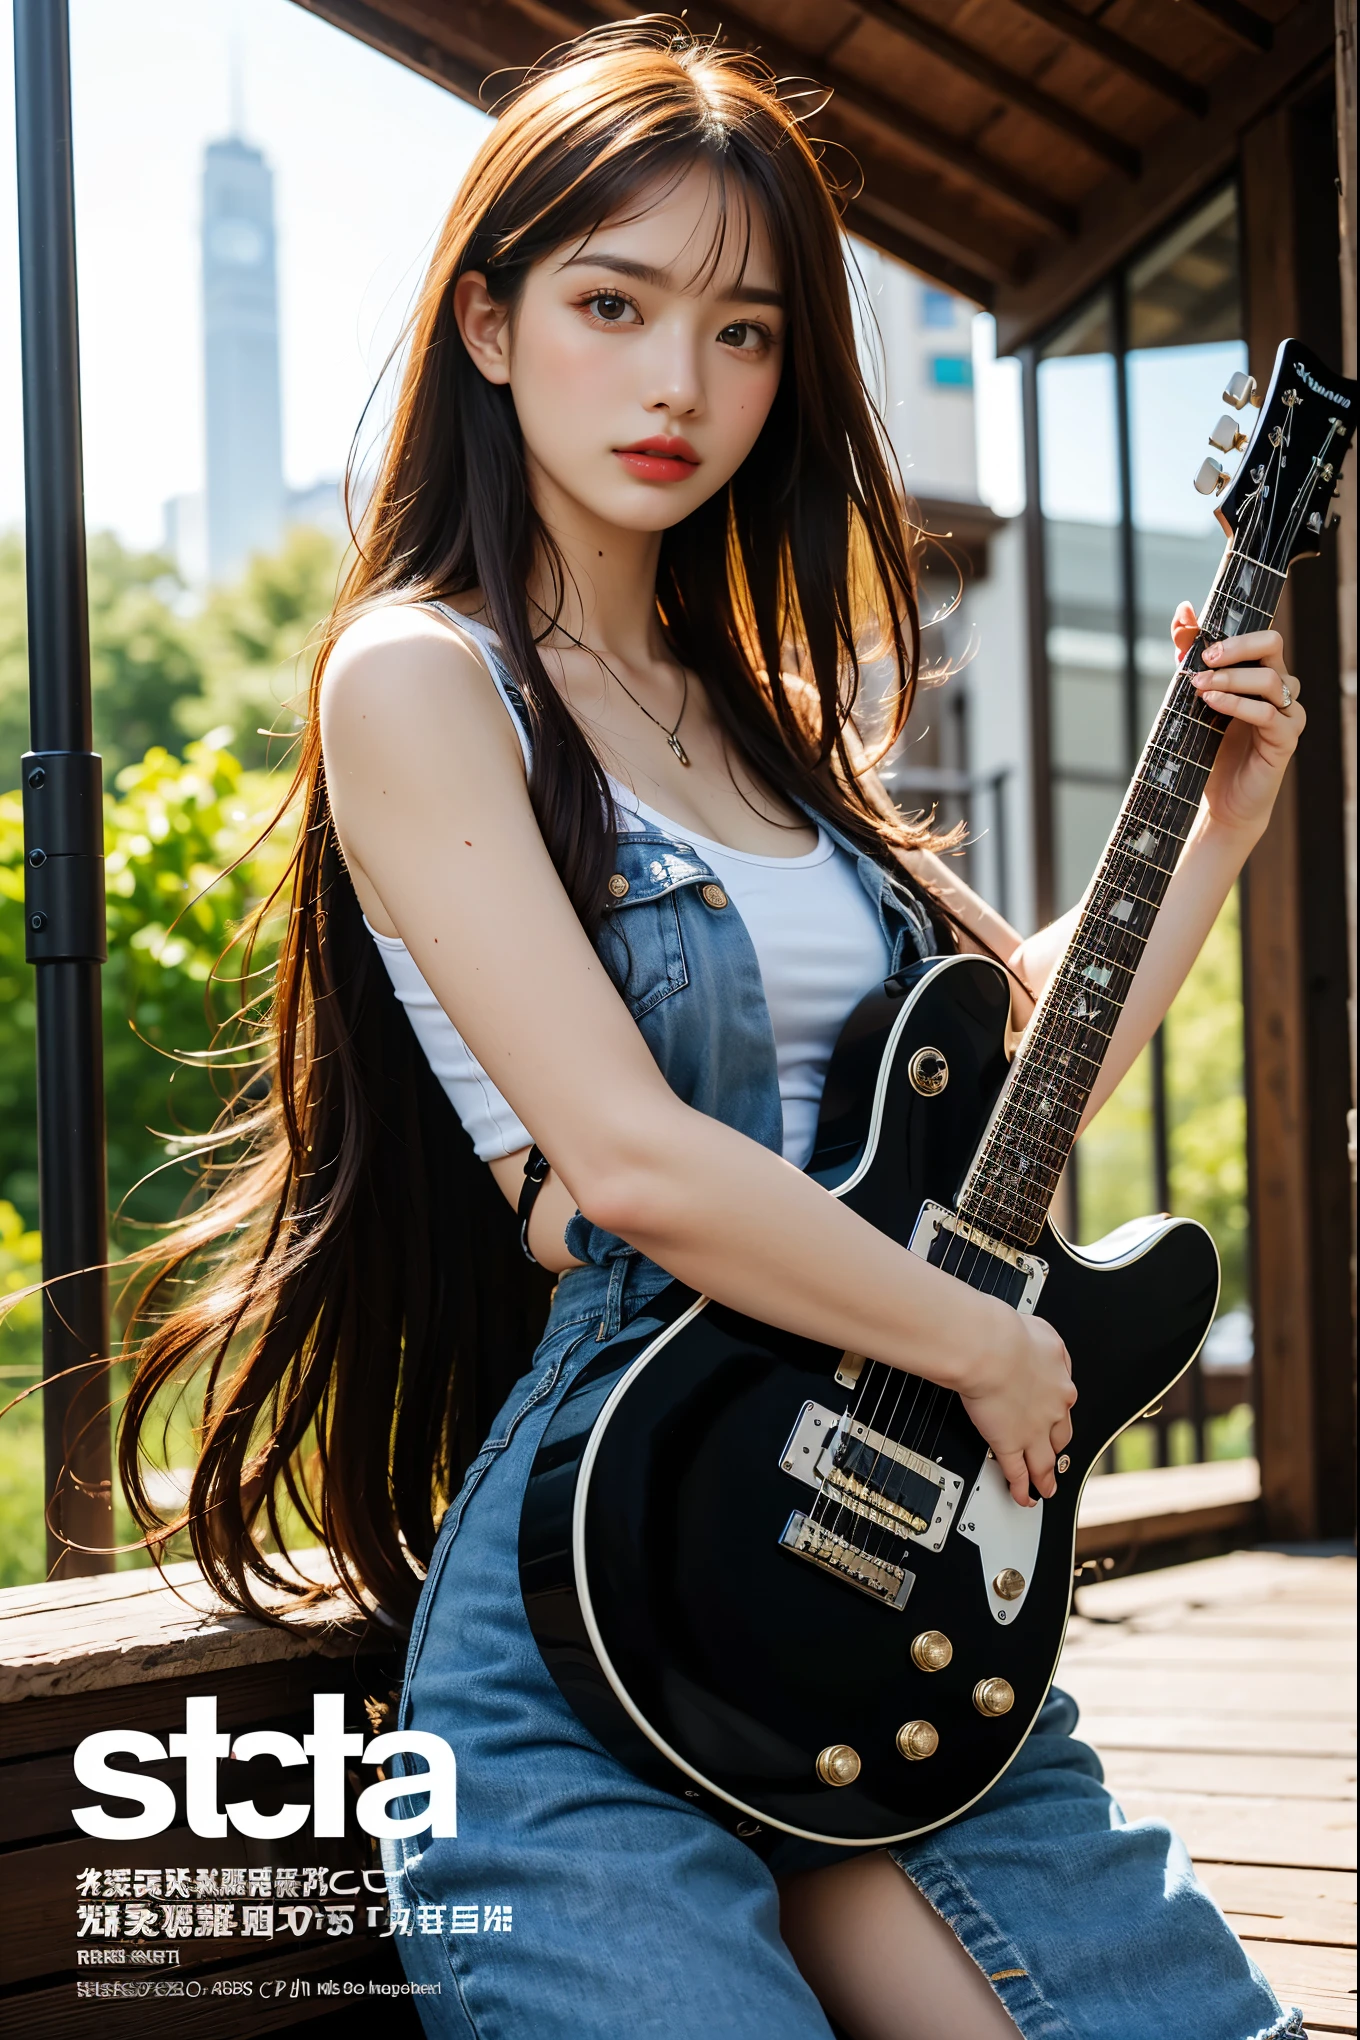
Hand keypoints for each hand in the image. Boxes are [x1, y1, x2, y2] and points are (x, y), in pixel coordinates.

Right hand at [955, 1311, 1075, 1506]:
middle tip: (1055, 1456)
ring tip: (1047, 1489)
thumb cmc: (1008, 1334)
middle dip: (1058, 1448)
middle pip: (1060, 1436)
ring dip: (1046, 1477)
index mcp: (1060, 1381)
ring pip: (1044, 1461)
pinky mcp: (1009, 1444)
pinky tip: (1023, 1497)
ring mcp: (1032, 1430)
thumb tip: (1049, 1351)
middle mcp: (1052, 1410)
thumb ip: (1050, 1348)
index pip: (1064, 1403)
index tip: (1055, 1418)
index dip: (1059, 1414)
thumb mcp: (1042, 1331)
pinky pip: (1018, 1473)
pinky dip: (1021, 1488)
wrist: (989, 1348)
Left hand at [1172, 603, 1303, 839]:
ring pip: (1270, 679)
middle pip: (1273, 645)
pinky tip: (1213, 703)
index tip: (1199, 640)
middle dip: (1236, 647)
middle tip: (1204, 660)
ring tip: (1200, 688)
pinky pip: (1268, 713)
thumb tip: (1182, 611)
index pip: (1259, 636)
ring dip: (1231, 678)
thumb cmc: (1210, 747)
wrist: (1221, 800)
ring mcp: (1287, 712)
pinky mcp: (1285, 738)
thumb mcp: (1193, 696)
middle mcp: (1279, 687)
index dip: (1232, 632)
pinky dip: (1238, 705)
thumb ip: (1188, 655)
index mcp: (1261, 672)